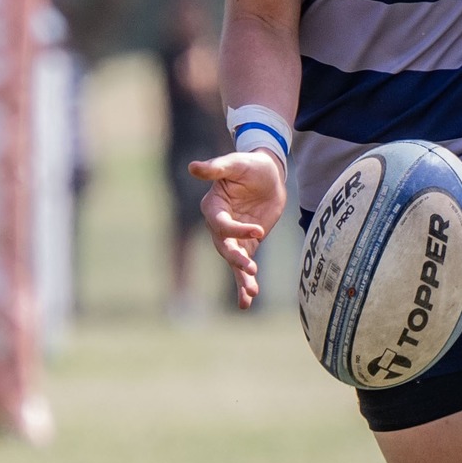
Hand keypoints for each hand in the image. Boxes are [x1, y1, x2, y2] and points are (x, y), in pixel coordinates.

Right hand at [187, 147, 285, 309]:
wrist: (268, 174)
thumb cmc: (249, 165)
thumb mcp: (235, 163)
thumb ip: (216, 169)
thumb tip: (193, 167)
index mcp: (212, 207)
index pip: (220, 224)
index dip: (237, 230)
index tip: (259, 230)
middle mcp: (218, 225)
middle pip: (224, 247)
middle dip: (236, 259)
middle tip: (249, 268)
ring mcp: (233, 237)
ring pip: (233, 261)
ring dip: (241, 277)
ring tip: (250, 292)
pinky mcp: (247, 244)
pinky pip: (244, 266)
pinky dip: (245, 282)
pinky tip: (249, 298)